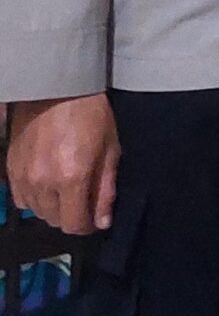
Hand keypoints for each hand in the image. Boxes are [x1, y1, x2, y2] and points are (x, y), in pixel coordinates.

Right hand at [6, 94, 118, 233]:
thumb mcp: (110, 150)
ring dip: (52, 207)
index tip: (93, 219)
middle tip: (83, 199)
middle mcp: (43, 182)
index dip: (86, 226)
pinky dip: (34, 198)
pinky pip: (20, 198)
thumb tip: (102, 222)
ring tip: (66, 189)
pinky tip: (47, 184)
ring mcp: (23, 176)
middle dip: (71, 215)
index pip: (73, 224)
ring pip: (36, 212)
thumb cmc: (91, 115)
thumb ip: (105, 190)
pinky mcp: (10, 168)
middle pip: (53, 220)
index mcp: (71, 178)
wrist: (57, 89)